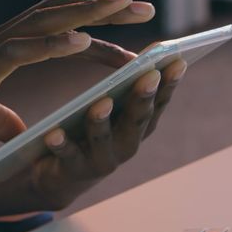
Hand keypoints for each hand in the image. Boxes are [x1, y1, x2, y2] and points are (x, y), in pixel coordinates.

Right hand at [0, 0, 153, 139]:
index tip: (130, 24)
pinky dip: (53, 44)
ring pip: (47, 21)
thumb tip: (19, 133)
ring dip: (88, 12)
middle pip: (63, 13)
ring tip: (125, 4)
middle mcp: (3, 38)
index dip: (94, 23)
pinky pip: (21, 49)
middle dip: (107, 8)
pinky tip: (82, 40)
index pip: (58, 27)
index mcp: (4, 45)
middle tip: (148, 7)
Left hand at [28, 58, 186, 210]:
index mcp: (137, 126)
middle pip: (136, 121)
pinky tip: (54, 133)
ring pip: (103, 139)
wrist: (57, 178)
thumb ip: (123, 87)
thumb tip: (141, 54)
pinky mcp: (72, 171)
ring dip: (102, 121)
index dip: (170, 84)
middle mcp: (125, 146)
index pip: (158, 103)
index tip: (178, 61)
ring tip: (102, 102)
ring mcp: (100, 161)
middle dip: (143, 98)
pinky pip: (67, 156)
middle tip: (149, 76)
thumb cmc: (87, 132)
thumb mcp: (107, 108)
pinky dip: (62, 145)